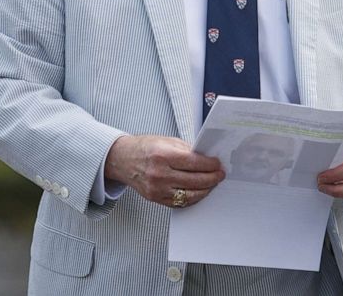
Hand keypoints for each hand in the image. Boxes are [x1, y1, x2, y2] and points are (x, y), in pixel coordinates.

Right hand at [105, 135, 224, 207]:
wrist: (123, 160)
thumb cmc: (144, 148)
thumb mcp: (166, 141)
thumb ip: (186, 150)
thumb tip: (206, 157)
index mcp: (163, 155)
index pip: (194, 162)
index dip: (210, 164)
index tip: (217, 164)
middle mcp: (159, 174)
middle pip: (194, 180)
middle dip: (211, 178)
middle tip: (219, 175)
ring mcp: (157, 189)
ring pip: (190, 194)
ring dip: (205, 190)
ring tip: (212, 184)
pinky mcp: (156, 198)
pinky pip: (180, 202)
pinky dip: (193, 198)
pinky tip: (199, 192)